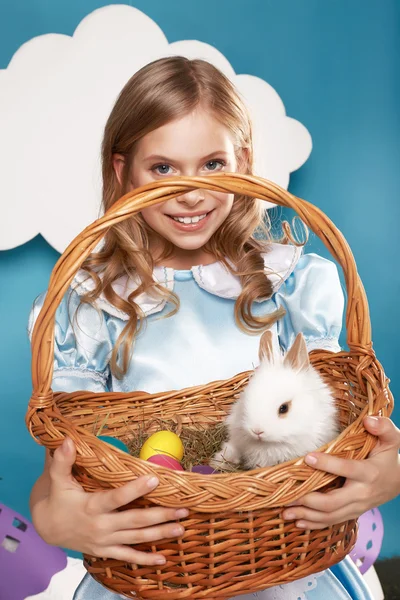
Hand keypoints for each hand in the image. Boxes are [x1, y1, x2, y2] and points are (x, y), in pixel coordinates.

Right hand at [31, 437, 187, 564]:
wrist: (48, 527)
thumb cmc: (57, 498)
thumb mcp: (57, 479)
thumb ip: (62, 461)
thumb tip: (67, 440)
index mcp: (92, 506)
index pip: (117, 498)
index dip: (135, 489)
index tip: (155, 479)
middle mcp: (101, 525)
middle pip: (134, 520)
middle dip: (160, 515)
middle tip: (182, 509)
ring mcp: (104, 540)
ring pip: (136, 538)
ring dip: (160, 533)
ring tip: (181, 527)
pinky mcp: (106, 550)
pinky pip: (127, 556)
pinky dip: (145, 560)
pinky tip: (163, 560)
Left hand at [282, 416, 399, 528]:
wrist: (399, 481)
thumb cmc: (389, 457)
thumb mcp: (391, 439)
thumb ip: (383, 427)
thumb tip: (369, 420)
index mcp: (369, 473)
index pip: (347, 469)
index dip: (327, 464)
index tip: (307, 457)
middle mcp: (362, 493)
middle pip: (333, 502)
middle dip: (308, 500)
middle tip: (287, 495)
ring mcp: (356, 507)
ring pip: (330, 515)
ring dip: (306, 515)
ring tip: (285, 512)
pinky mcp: (351, 513)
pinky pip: (332, 521)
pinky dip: (314, 523)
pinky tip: (298, 522)